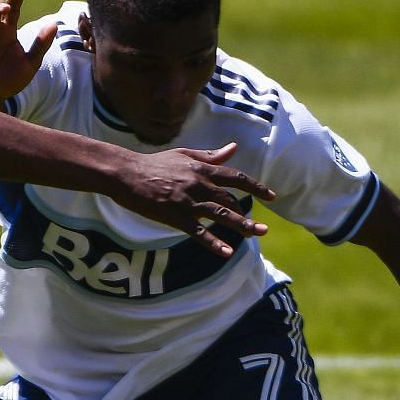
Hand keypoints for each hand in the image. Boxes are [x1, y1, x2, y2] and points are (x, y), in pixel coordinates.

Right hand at [113, 143, 276, 255]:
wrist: (127, 173)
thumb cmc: (154, 164)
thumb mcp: (185, 155)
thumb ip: (210, 155)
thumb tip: (233, 148)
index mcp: (202, 169)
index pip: (236, 177)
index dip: (256, 187)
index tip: (271, 197)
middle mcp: (199, 184)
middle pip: (230, 200)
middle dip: (248, 216)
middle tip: (263, 230)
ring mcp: (188, 201)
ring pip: (220, 214)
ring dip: (240, 226)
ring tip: (256, 235)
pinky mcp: (175, 216)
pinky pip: (198, 232)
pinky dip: (213, 242)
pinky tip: (227, 252)